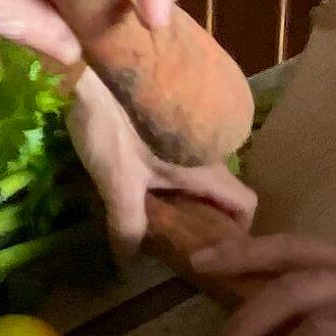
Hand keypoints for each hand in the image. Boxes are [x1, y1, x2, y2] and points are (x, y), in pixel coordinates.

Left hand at [67, 71, 258, 254]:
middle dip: (206, 219)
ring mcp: (190, 133)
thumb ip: (127, 227)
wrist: (90, 71)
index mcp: (207, 167)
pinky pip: (183, 159)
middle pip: (223, 193)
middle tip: (178, 242)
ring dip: (185, 199)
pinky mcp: (169, 123)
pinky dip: (172, 179)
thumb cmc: (112, 125)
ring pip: (201, 176)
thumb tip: (127, 264)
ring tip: (156, 219)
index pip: (245, 204)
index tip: (212, 249)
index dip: (238, 232)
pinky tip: (142, 188)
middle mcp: (208, 150)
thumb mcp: (117, 183)